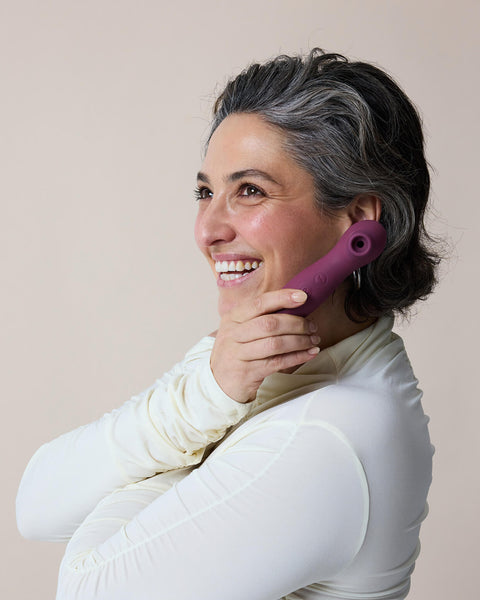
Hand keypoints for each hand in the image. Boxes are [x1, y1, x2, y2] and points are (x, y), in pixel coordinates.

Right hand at [210, 289, 320, 403]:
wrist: (219, 382)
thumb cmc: (237, 351)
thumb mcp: (240, 330)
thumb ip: (260, 317)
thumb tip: (294, 304)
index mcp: (233, 318)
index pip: (259, 303)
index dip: (282, 298)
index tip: (303, 296)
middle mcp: (234, 334)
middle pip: (270, 324)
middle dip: (296, 323)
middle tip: (312, 326)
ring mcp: (239, 354)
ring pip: (275, 344)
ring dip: (300, 341)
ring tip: (314, 340)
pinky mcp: (247, 372)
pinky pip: (278, 362)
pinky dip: (298, 357)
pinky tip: (310, 353)